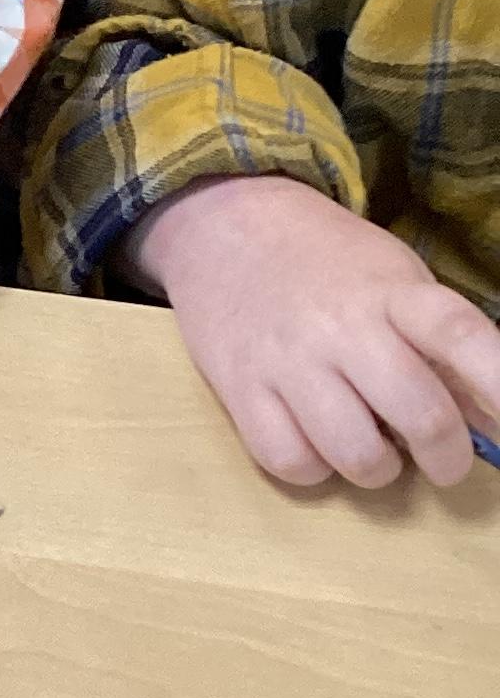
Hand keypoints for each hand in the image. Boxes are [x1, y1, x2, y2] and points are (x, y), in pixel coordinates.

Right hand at [120, 172, 499, 489]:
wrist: (224, 228)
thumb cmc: (328, 263)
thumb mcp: (395, 280)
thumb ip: (438, 346)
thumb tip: (488, 422)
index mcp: (392, 292)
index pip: (459, 335)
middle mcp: (341, 327)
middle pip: (419, 414)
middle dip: (447, 457)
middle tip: (443, 459)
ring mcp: (287, 361)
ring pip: (356, 455)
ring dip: (379, 469)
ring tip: (374, 450)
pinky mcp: (238, 390)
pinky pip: (290, 462)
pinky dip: (314, 469)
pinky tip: (317, 443)